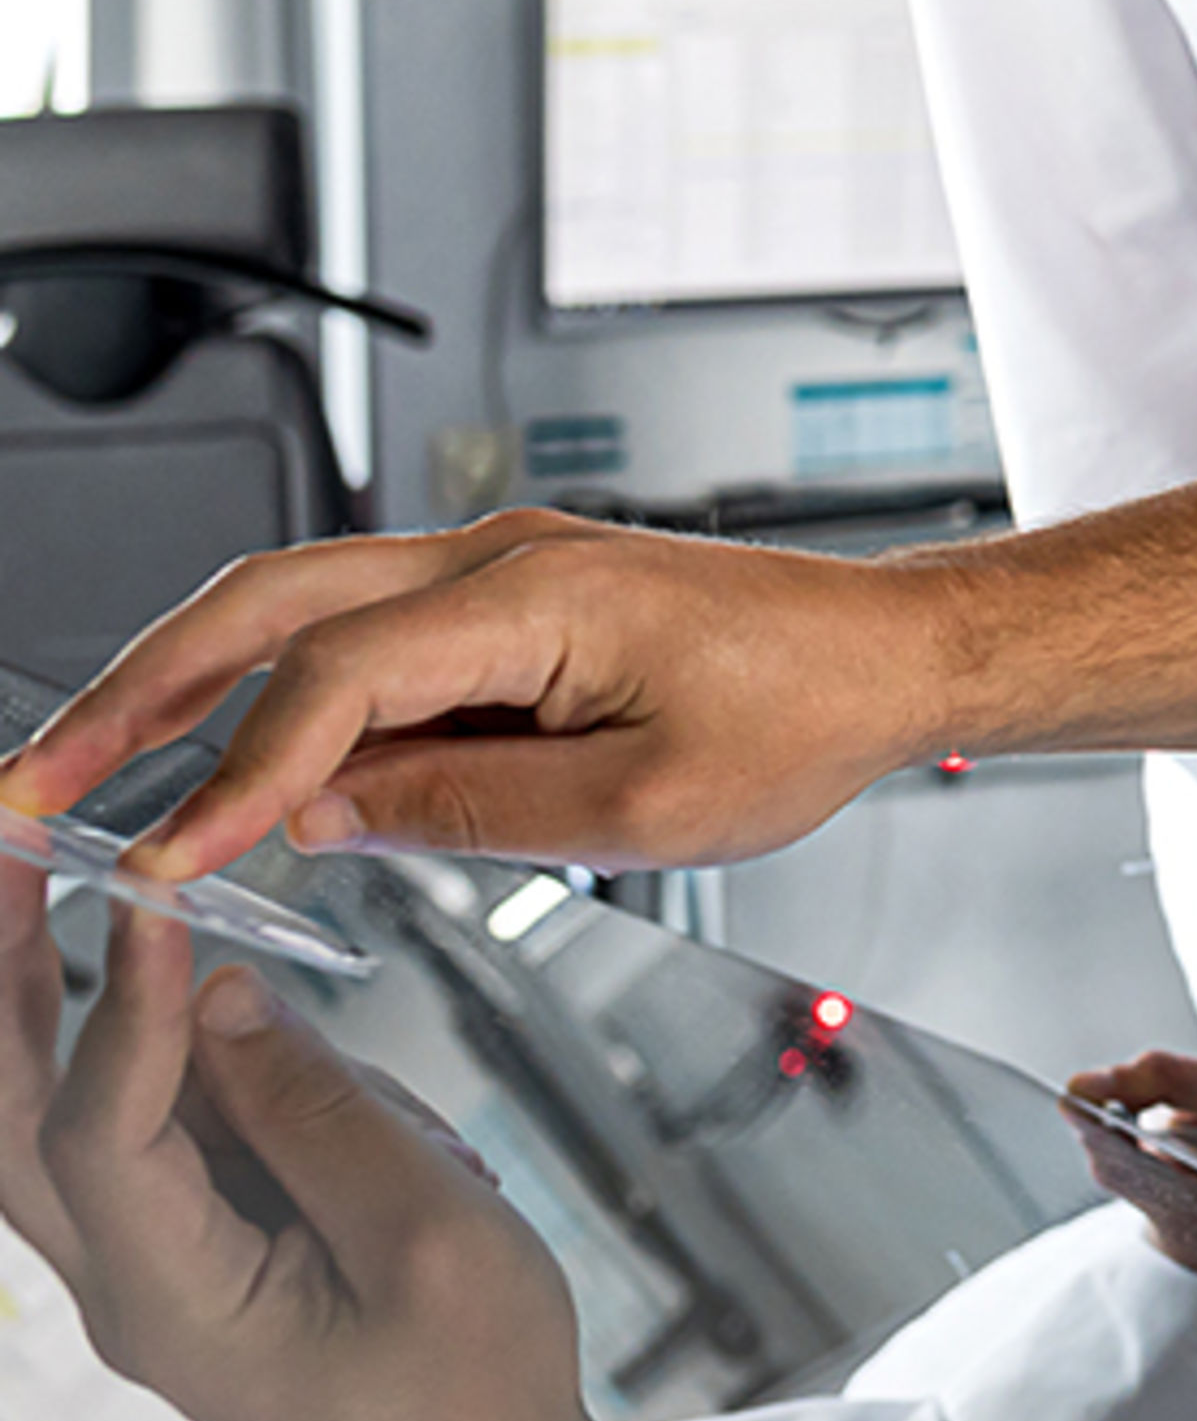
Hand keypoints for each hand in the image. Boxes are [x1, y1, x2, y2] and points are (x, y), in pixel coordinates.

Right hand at [0, 511, 931, 881]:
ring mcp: (497, 569)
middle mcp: (499, 559)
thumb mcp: (641, 810)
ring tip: (92, 776)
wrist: (887, 656)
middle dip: (140, 692)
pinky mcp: (506, 601)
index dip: (236, 777)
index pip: (337, 682)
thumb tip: (326, 817)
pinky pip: (361, 635)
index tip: (160, 861)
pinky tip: (234, 768)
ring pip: (297, 608)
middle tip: (35, 785)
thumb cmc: (803, 716)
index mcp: (536, 597)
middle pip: (269, 605)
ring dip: (187, 684)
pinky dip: (277, 693)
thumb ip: (468, 809)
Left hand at [0, 872, 680, 1420]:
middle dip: (0, 985)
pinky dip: (128, 1043)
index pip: (100, 1134)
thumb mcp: (426, 1232)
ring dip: (33, 1001)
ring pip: (53, 1122)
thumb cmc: (472, 1387)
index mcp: (177, 1303)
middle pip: (14, 1125)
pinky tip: (162, 980)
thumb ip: (316, 1111)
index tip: (151, 892)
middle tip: (9, 853)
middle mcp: (134, 1288)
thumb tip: (219, 998)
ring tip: (36, 877)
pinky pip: (139, 1133)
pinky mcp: (197, 1248)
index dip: (118, 1005)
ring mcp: (156, 1271)